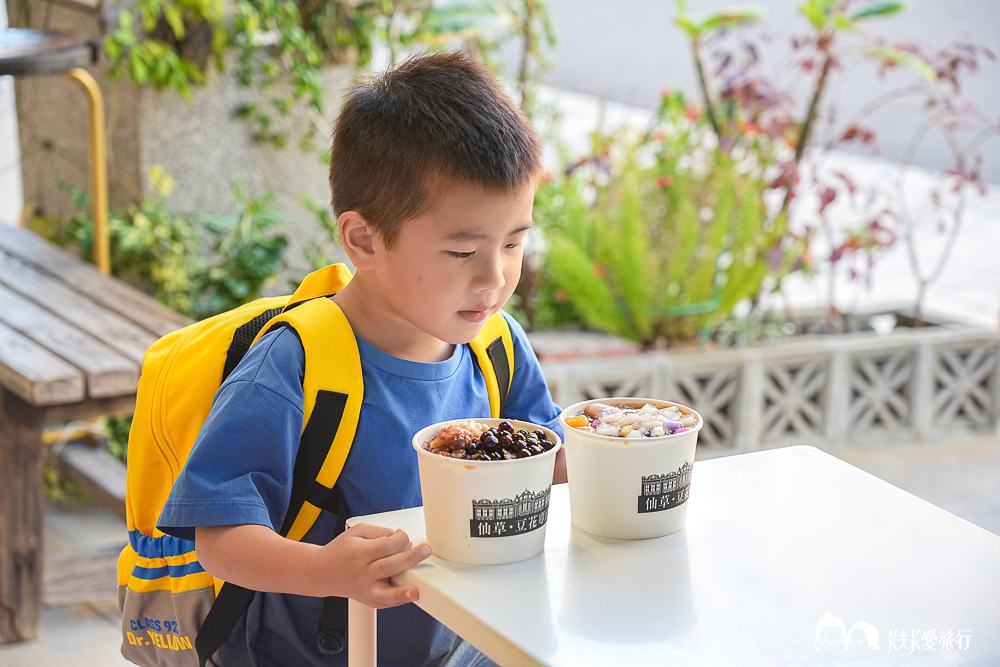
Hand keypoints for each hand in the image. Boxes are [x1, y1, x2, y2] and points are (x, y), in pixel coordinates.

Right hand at [312, 523, 430, 607]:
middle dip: (411, 557)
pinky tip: (410, 595)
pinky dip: (399, 600)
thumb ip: (379, 532)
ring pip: (386, 592)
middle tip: (426, 550)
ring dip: (403, 590)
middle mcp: (362, 573)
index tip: (403, 535)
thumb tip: (399, 537)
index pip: (386, 546)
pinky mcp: (369, 600)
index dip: (401, 538)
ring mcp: (365, 589)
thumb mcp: (357, 531)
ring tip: (416, 588)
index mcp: (359, 553)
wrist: (324, 572)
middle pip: (390, 566)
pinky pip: (386, 602)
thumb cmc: (343, 550)